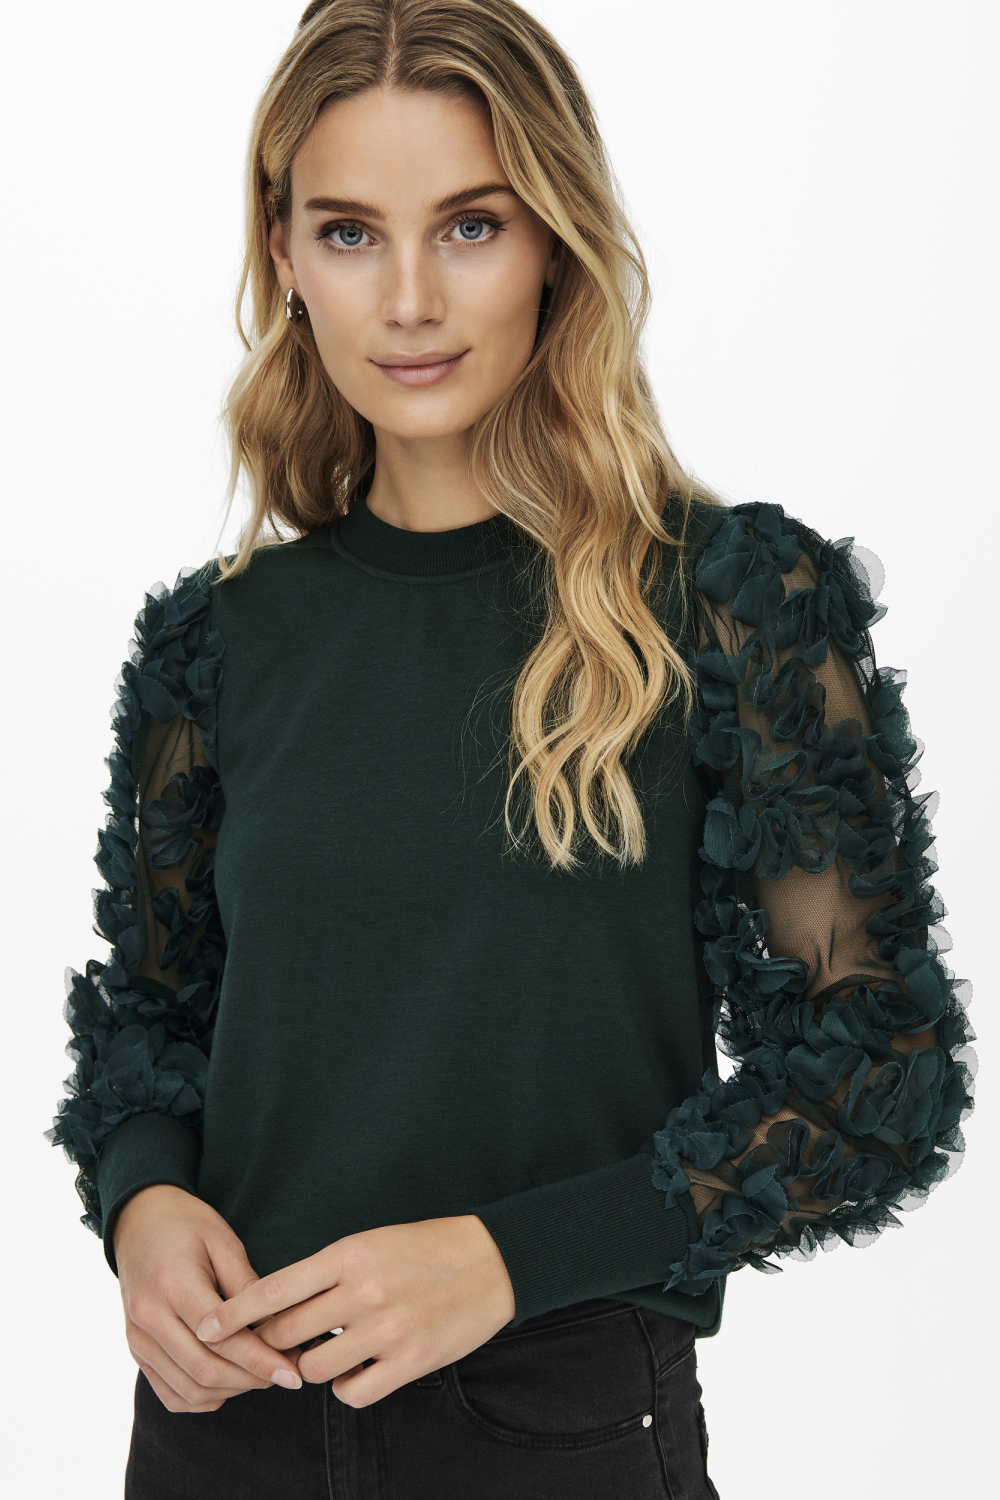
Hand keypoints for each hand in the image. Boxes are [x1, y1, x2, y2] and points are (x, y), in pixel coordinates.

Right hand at [114, 1184, 304, 1413]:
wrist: (139, 1220)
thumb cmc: (188, 1225)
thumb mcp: (224, 1242)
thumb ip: (248, 1287)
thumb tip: (280, 1327)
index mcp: (172, 1285)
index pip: (222, 1338)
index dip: (261, 1360)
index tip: (294, 1372)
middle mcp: (148, 1318)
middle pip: (205, 1370)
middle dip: (251, 1380)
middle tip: (287, 1375)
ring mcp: (137, 1339)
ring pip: (189, 1389)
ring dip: (231, 1390)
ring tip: (263, 1377)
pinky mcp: (136, 1351)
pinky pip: (171, 1393)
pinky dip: (203, 1398)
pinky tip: (230, 1383)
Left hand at [195, 1214, 515, 1407]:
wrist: (493, 1261)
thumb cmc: (427, 1248)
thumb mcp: (372, 1243)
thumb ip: (328, 1273)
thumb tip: (281, 1308)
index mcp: (349, 1255)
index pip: (274, 1289)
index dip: (234, 1313)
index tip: (206, 1327)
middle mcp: (362, 1293)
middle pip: (286, 1334)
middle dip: (274, 1343)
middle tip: (282, 1343)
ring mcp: (386, 1330)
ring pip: (313, 1368)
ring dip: (312, 1365)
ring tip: (330, 1352)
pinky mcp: (410, 1362)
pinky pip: (352, 1392)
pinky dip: (347, 1387)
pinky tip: (357, 1371)